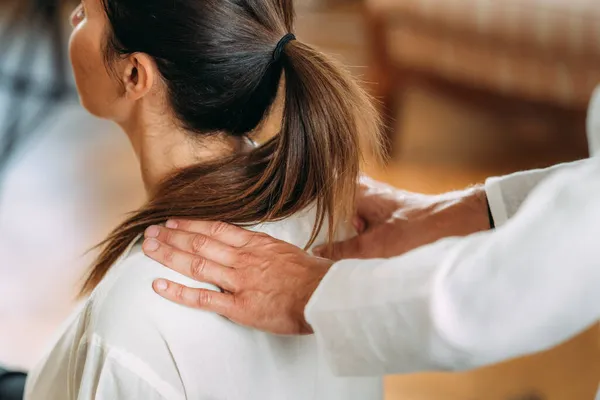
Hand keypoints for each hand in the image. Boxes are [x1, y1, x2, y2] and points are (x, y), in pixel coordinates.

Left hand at [143, 221, 331, 334]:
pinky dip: (179, 292)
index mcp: (257, 244)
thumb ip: (272, 250)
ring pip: (197, 264)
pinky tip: (159, 286)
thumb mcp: (293, 253)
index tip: (174, 221)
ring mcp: (240, 281)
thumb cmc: (316, 276)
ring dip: (169, 255)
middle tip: (150, 232)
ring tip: (148, 249)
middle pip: (200, 243)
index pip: (217, 229)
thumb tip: (267, 249)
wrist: (326, 295)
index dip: (192, 224)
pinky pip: (204, 298)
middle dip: (173, 236)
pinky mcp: (240, 306)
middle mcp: (244, 258)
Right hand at [315, 177, 490, 259]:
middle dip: (318, 224)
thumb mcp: (374, 247)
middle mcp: (365, 192)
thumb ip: (340, 253)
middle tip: (303, 241)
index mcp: (356, 190)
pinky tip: (349, 254)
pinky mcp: (388, 217)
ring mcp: (377, 204)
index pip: (318, 190)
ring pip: (345, 218)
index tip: (287, 218)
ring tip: (321, 250)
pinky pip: (361, 227)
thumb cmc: (420, 229)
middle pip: (330, 207)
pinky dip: (353, 238)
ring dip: (337, 233)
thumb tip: (315, 256)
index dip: (301, 205)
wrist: (461, 225)